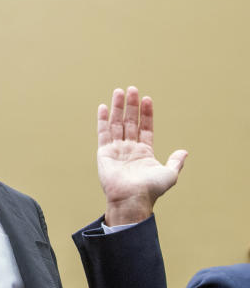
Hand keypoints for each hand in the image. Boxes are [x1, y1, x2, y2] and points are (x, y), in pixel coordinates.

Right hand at [97, 87, 186, 225]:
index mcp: (144, 152)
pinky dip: (103, 119)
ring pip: (117, 123)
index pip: (145, 127)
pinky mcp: (104, 152)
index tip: (147, 99)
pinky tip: (103, 107)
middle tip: (131, 89)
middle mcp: (130, 148)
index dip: (146, 113)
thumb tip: (184, 152)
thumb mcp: (169, 174)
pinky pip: (103, 132)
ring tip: (119, 91)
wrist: (132, 198)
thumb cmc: (151, 189)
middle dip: (131, 105)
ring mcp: (116, 149)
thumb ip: (175, 161)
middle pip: (130, 121)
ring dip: (117, 107)